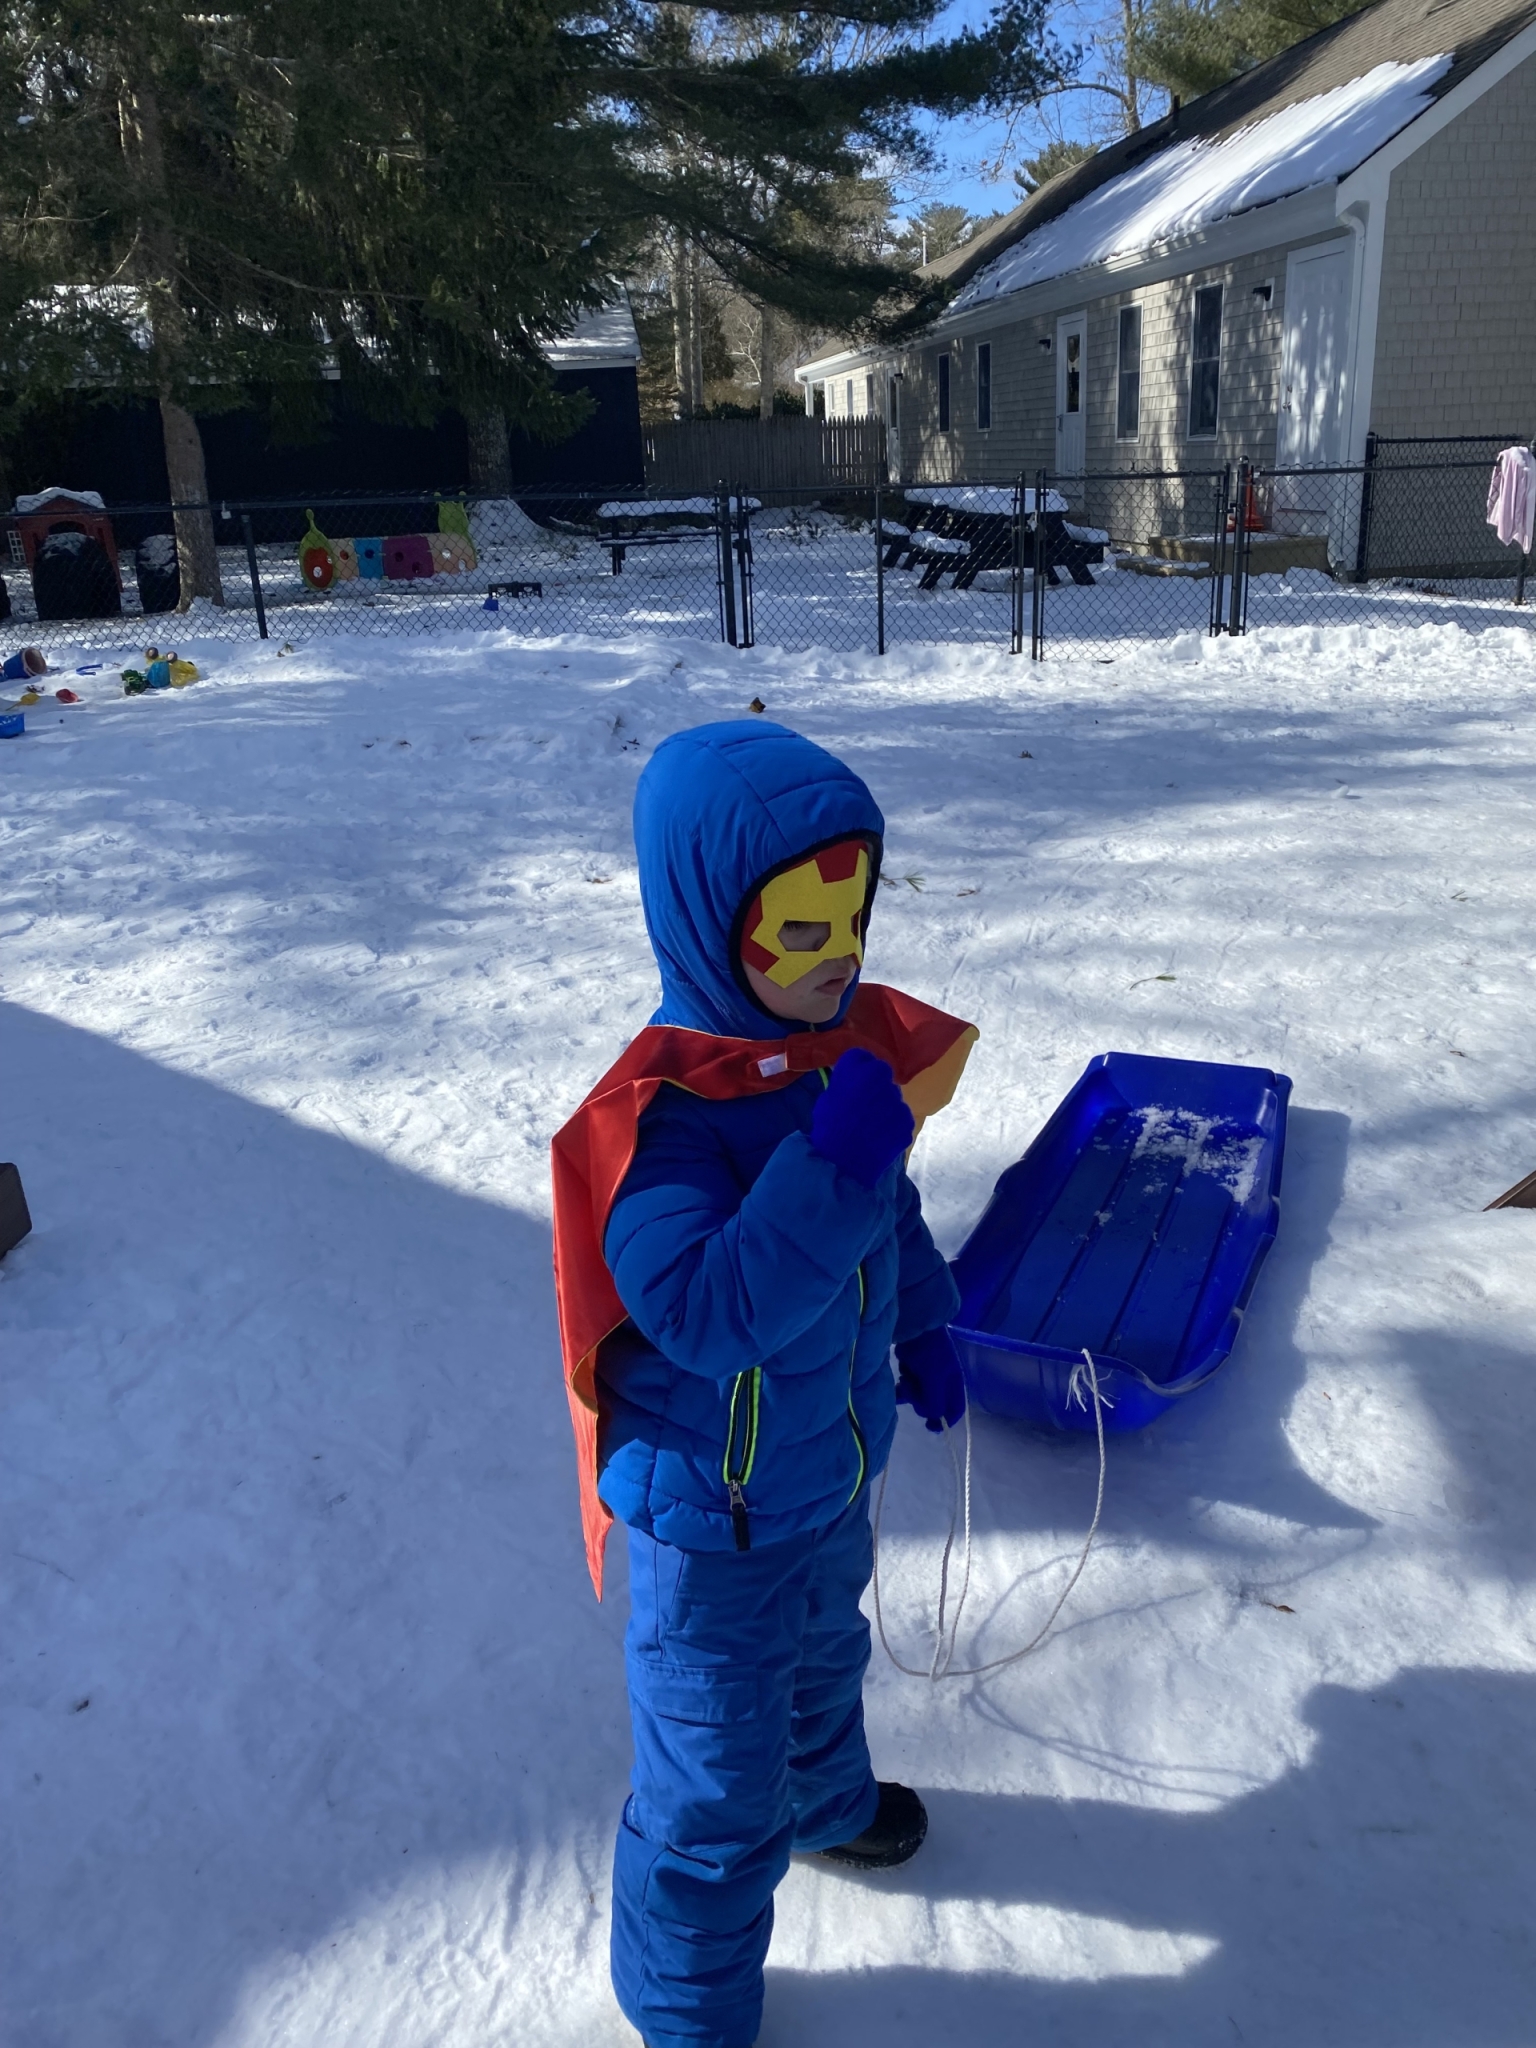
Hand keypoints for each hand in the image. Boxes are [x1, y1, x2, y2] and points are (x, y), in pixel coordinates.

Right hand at [808, 1048, 914, 1187]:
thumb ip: (842, 1086)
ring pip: (892, 1099)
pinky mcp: (908, 1122)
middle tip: (862, 1104)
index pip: (860, 1057)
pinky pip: (900, 1120)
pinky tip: (879, 1139)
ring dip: (884, 1107)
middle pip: (880, 1076)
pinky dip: (892, 1126)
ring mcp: (900, 1102)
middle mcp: (884, 1079)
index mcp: (860, 1069)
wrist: (844, 1160)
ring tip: (870, 1126)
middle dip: (873, 1086)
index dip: (855, 1068)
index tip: (851, 1080)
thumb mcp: (826, 1099)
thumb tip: (849, 1087)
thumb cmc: (828, 1127)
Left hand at [894, 1326, 966, 1432]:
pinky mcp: (913, 1367)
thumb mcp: (934, 1378)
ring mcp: (927, 1373)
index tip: (930, 1427)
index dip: (945, 1420)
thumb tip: (933, 1417)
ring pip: (918, 1395)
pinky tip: (900, 1375)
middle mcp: (942, 1380)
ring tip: (904, 1378)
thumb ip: (935, 1401)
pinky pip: (908, 1384)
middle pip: (933, 1404)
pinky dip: (903, 1383)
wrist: (913, 1323)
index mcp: (954, 1382)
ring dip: (910, 1391)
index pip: (955, 1409)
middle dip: (920, 1400)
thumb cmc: (928, 1350)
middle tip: (911, 1389)